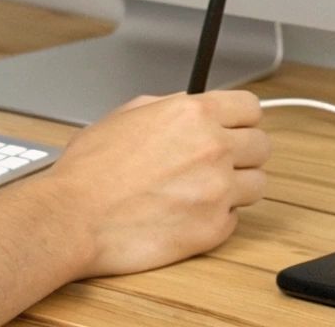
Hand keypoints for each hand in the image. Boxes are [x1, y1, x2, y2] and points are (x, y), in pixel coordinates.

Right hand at [45, 91, 269, 277]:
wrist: (72, 218)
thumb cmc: (89, 171)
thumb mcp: (127, 114)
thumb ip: (170, 106)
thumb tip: (190, 105)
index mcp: (194, 114)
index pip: (251, 108)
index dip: (241, 120)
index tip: (234, 129)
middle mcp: (213, 148)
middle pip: (261, 146)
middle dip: (242, 154)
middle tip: (216, 164)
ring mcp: (217, 190)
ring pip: (256, 185)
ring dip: (235, 188)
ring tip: (200, 192)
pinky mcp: (213, 228)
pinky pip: (234, 220)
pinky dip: (215, 219)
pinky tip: (186, 216)